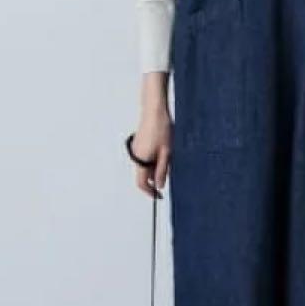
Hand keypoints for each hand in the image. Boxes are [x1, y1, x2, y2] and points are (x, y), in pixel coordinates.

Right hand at [132, 73, 171, 197]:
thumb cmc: (161, 129)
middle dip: (155, 178)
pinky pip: (146, 157)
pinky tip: (164, 149)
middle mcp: (135, 155)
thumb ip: (162, 170)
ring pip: (146, 165)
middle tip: (169, 172)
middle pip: (144, 175)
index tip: (159, 196)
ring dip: (156, 167)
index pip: (141, 183)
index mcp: (141, 160)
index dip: (150, 192)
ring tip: (169, 155)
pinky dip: (154, 159)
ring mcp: (136, 149)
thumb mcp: (166, 152)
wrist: (155, 109)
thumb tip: (159, 185)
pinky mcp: (139, 143)